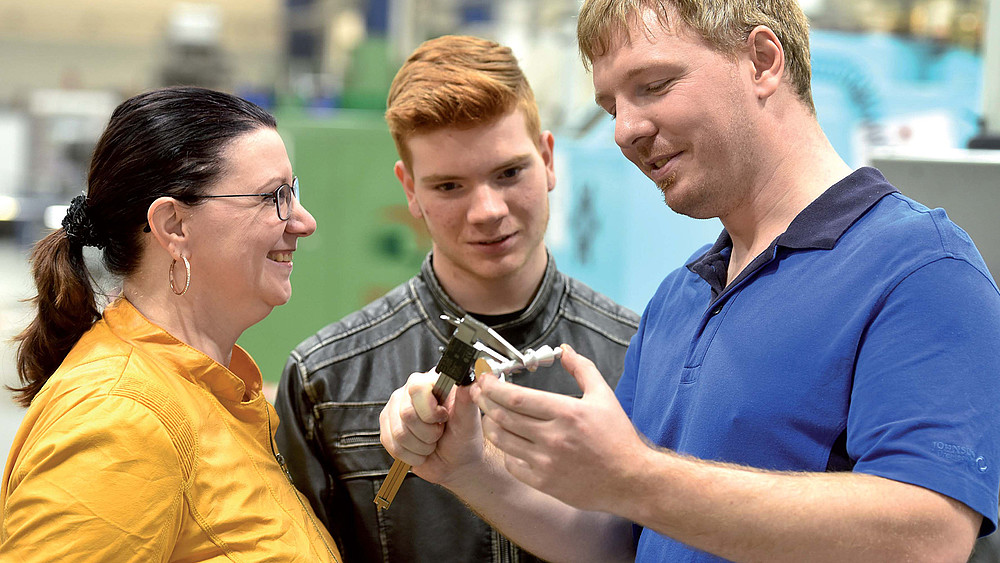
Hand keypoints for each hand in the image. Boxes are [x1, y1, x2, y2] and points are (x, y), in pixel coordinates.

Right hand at [379, 370, 484, 485]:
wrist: (455, 462)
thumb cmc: (463, 438)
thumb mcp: (469, 420)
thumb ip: (466, 399)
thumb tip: (466, 378)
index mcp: (432, 382)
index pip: (417, 388)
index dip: (430, 410)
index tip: (444, 419)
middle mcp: (410, 391)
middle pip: (407, 414)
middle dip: (428, 433)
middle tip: (439, 434)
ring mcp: (395, 408)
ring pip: (398, 432)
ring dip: (420, 446)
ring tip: (430, 442)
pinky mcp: (387, 426)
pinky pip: (389, 443)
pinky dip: (409, 454)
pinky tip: (420, 450)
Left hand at [472, 344, 648, 511]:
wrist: (630, 479)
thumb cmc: (617, 437)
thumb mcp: (604, 396)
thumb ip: (582, 369)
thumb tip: (565, 350)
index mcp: (566, 412)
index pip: (516, 398)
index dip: (493, 387)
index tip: (485, 379)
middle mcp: (553, 437)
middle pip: (503, 416)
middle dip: (485, 401)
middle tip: (480, 392)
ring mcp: (547, 462)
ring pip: (503, 440)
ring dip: (490, 425)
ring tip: (490, 414)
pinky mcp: (544, 482)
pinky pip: (512, 464)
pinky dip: (506, 450)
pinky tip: (509, 441)